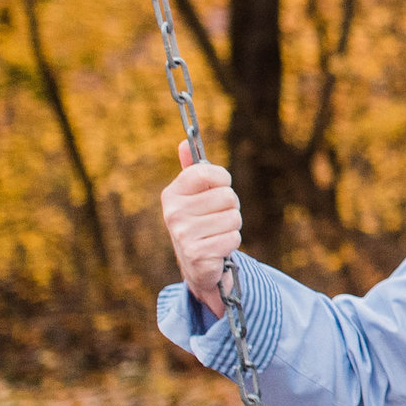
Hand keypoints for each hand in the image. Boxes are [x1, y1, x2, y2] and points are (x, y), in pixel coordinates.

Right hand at [160, 139, 240, 317]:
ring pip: (233, 218)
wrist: (197, 264)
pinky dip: (230, 244)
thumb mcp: (195, 195)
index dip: (222, 179)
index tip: (219, 188)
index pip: (207, 173)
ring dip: (232, 227)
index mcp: (172, 193)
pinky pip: (233, 238)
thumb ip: (193, 171)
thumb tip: (185, 142)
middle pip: (227, 196)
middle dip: (231, 208)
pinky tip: (217, 248)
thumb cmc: (201, 222)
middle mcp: (173, 212)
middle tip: (217, 218)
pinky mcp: (196, 254)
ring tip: (217, 233)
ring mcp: (183, 234)